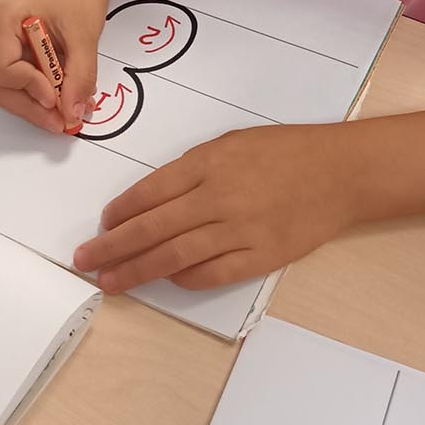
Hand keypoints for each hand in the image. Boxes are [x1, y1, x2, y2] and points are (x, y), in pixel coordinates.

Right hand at [0, 0, 109, 132]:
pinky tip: (54, 96)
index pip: (1, 68)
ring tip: (61, 111)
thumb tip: (72, 114)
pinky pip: (8, 78)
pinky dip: (31, 91)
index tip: (56, 97)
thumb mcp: (85, 36)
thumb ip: (79, 77)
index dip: (29, 88)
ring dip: (30, 102)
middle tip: (60, 120)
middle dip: (28, 105)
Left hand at [73, 122, 362, 291]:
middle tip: (84, 261)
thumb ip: (194, 168)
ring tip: (110, 282)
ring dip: (136, 271)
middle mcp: (218, 197)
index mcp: (208, 163)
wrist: (341, 172)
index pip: (149, 192)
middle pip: (152, 228)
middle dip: (112, 247)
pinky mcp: (260, 256)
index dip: (119, 213)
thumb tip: (155, 198)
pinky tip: (165, 280)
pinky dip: (184, 278)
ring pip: (174, 256)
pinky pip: (211, 273)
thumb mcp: (233, 142)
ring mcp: (239, 230)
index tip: (101, 225)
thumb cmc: (287, 150)